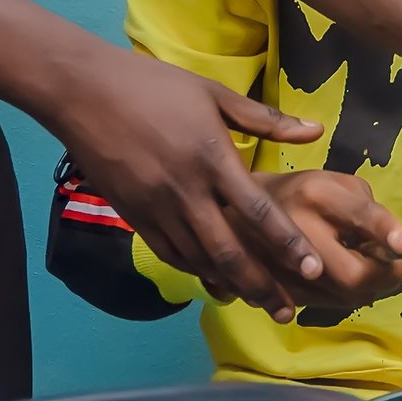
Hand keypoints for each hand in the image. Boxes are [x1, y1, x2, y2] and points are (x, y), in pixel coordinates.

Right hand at [57, 47, 330, 323]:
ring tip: (258, 304)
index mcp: (212, 158)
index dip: (288, 244)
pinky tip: (214, 278)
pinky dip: (195, 271)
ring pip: (198, 260)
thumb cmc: (155, 86)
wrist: (84, 93)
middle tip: (287, 314)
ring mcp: (157, 208)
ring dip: (230, 286)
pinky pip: (170, 254)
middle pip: (229, 252)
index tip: (314, 270)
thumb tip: (317, 131)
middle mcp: (186, 192)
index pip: (258, 211)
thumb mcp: (214, 93)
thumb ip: (266, 119)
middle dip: (261, 288)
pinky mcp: (134, 216)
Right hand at [224, 171, 401, 309]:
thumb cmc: (303, 194)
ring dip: (364, 288)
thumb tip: (392, 248)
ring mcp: (282, 265)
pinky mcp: (274, 290)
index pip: (360, 215)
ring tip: (355, 263)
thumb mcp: (338, 185)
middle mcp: (298, 229)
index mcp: (317, 194)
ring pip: (344, 298)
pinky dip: (339, 295)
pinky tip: (332, 274)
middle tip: (388, 265)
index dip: (384, 232)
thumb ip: (369, 211)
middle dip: (383, 276)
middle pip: (354, 276)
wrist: (241, 209)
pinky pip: (324, 305)